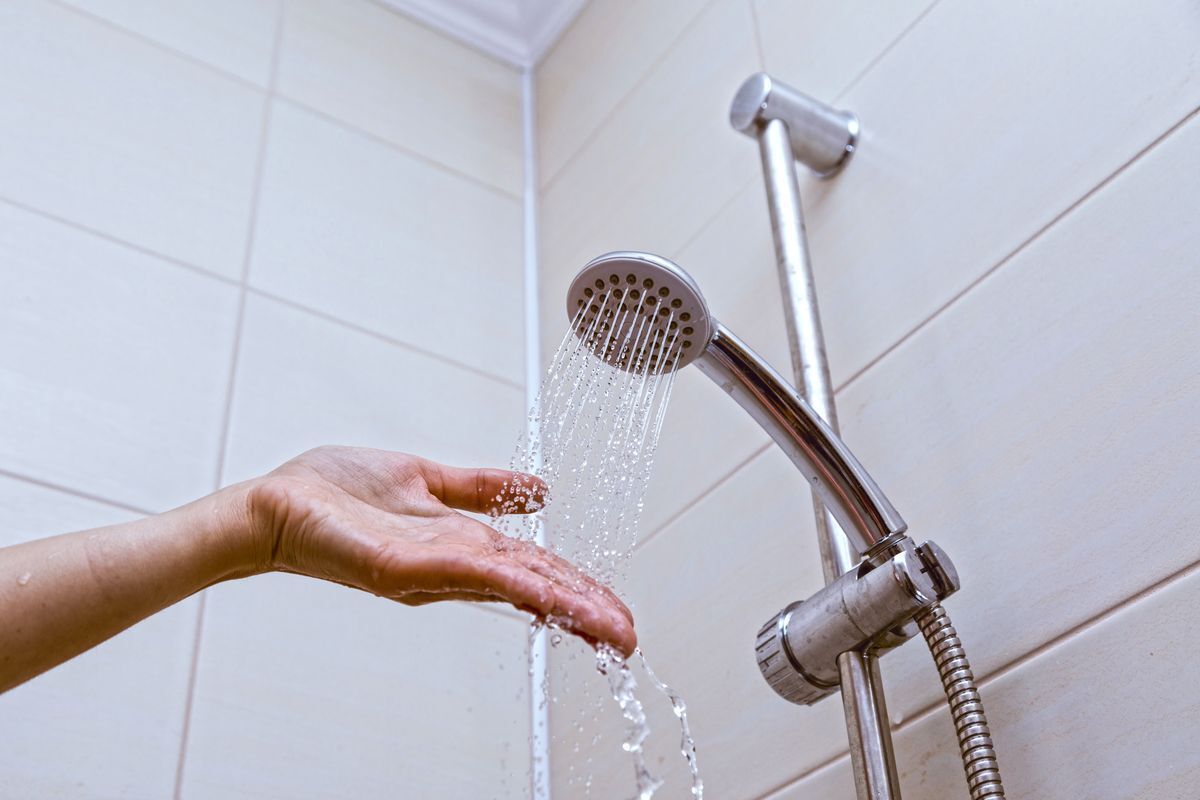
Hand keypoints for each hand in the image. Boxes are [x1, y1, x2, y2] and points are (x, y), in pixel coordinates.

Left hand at [240, 446, 635, 654]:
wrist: (276, 503)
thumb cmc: (336, 494)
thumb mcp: (425, 478)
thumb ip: (481, 486)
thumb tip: (541, 490)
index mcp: (461, 543)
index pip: (535, 569)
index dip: (580, 588)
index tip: (620, 610)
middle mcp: (451, 566)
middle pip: (532, 588)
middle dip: (586, 611)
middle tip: (632, 636)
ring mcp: (428, 573)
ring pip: (510, 587)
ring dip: (563, 607)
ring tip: (608, 628)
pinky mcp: (398, 568)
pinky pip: (464, 572)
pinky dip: (509, 583)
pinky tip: (544, 592)